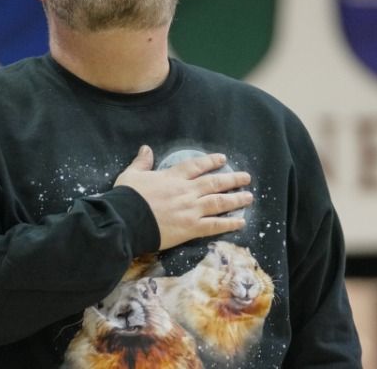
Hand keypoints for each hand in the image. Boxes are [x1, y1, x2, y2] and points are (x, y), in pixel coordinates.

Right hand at [113, 146, 251, 251]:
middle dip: (232, 179)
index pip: (196, 166)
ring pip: (219, 202)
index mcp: (173, 177)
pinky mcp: (191, 227)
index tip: (223, 159)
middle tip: (246, 177)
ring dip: (236, 199)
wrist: (127, 220)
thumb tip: (146, 148)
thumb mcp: (131, 174)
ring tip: (249, 197)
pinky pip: (214, 225)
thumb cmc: (128, 197)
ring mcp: (191, 210)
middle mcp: (186, 191)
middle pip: (214, 183)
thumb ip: (141, 162)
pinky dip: (229, 224)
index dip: (211, 161)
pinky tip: (240, 222)